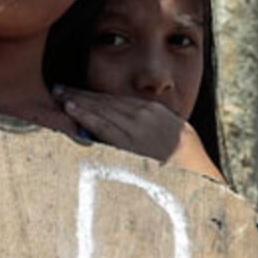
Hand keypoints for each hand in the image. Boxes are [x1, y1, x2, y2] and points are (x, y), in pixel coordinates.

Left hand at [57, 88, 219, 174]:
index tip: (79, 93)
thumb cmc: (189, 158)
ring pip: (101, 109)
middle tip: (59, 88)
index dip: (96, 96)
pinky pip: (103, 126)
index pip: (117, 100)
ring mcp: (135, 126)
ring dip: (78, 100)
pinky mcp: (129, 142)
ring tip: (59, 94)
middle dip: (81, 94)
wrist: (198, 169)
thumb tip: (144, 128)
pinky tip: (71, 109)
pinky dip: (86, 116)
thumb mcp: (176, 132)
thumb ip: (157, 126)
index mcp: (152, 110)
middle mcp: (142, 113)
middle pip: (105, 100)